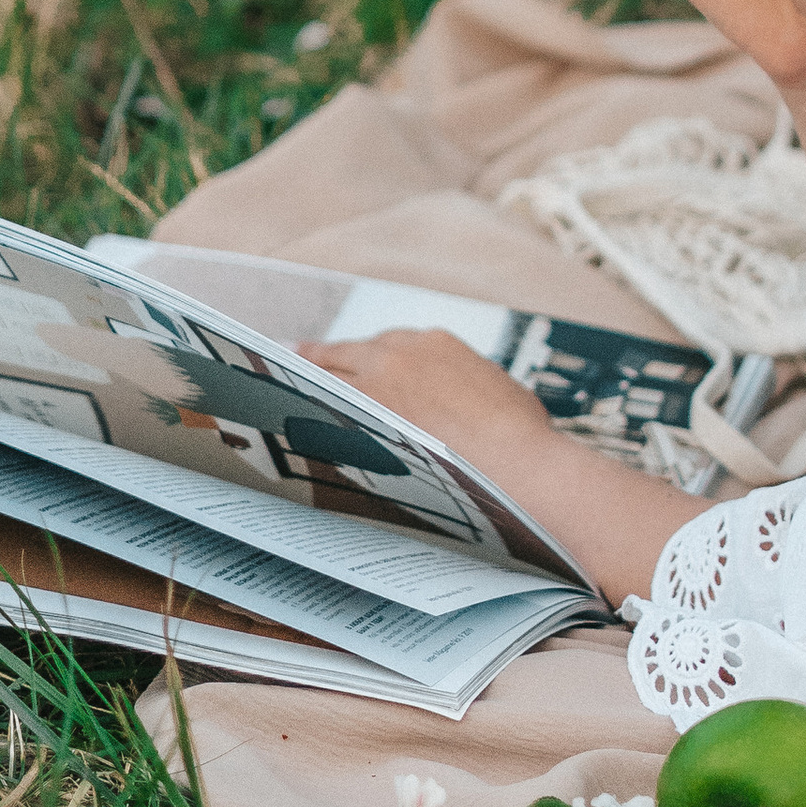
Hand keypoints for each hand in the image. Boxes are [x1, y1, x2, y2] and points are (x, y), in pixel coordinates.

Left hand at [301, 327, 555, 468]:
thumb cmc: (521, 435)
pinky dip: (309, 410)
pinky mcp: (364, 419)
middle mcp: (402, 355)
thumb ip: (463, 386)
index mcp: (437, 344)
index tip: (357, 362)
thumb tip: (456, 406)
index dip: (369, 356)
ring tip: (283, 380)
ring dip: (309, 377)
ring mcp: (378, 384)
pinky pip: (325, 410)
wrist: (517, 462)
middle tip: (299, 355)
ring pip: (329, 374)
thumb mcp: (495, 390)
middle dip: (325, 354)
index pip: (391, 344)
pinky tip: (294, 417)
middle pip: (351, 351)